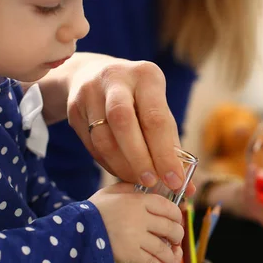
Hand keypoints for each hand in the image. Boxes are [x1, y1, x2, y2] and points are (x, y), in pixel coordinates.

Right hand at [67, 59, 195, 193]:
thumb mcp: (158, 109)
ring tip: (137, 180)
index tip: (175, 181)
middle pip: (123, 123)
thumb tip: (189, 187)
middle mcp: (115, 78)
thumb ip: (172, 146)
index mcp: (146, 76)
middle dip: (139, 159)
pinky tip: (121, 170)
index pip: (155, 118)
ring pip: (102, 137)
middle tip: (151, 182)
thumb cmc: (138, 99)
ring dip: (122, 165)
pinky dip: (108, 163)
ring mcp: (89, 92)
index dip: (165, 154)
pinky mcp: (73, 109)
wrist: (95, 75)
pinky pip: (91, 144)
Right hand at [89, 183, 184, 262]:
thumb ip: (128, 188)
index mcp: (138, 201)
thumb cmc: (92, 212)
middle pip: (170, 228)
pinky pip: (152, 261)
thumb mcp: (110, 193)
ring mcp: (136, 236)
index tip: (177, 220)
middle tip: (175, 240)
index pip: (168, 207)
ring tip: (171, 260)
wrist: (75, 232)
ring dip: (171, 256)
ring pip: (164, 248)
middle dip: (177, 236)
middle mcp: (140, 218)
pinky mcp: (130, 254)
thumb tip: (145, 186)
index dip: (177, 215)